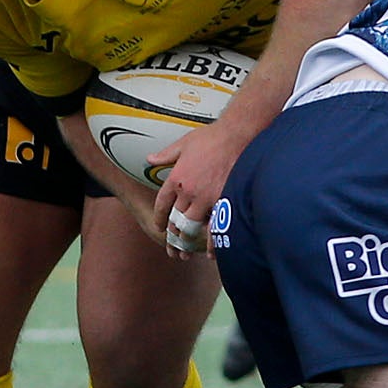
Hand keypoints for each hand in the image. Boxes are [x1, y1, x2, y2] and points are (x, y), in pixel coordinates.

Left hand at [148, 121, 249, 258]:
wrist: (237, 135)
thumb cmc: (212, 137)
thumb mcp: (183, 143)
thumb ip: (166, 155)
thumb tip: (150, 159)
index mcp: (177, 178)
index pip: (162, 203)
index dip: (159, 217)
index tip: (159, 226)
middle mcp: (189, 191)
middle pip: (176, 219)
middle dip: (173, 235)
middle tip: (172, 246)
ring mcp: (207, 198)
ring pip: (193, 226)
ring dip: (188, 241)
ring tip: (186, 252)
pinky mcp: (225, 201)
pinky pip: (215, 226)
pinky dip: (212, 242)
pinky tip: (211, 252)